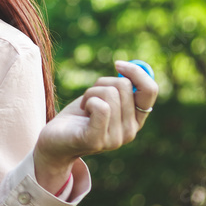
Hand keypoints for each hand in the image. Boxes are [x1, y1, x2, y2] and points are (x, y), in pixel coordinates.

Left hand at [33, 60, 158, 191]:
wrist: (55, 141)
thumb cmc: (78, 116)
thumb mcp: (101, 99)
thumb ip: (117, 88)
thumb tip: (126, 67)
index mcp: (136, 119)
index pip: (150, 90)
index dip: (136, 72)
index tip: (117, 64)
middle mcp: (131, 131)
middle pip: (125, 86)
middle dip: (102, 83)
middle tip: (90, 97)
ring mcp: (116, 138)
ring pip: (110, 93)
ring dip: (91, 92)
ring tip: (84, 106)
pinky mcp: (97, 140)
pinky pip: (101, 107)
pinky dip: (88, 101)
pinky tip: (83, 111)